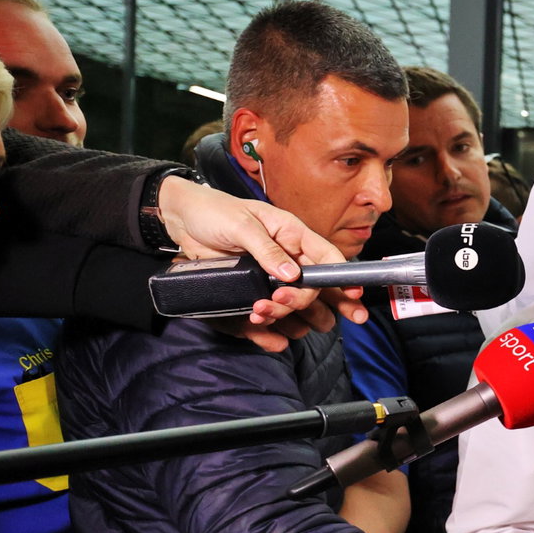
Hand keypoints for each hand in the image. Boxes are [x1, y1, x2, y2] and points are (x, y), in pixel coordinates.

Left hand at [156, 176, 367, 351]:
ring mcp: (273, 275)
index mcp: (293, 234)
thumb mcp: (241, 225)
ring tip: (260, 312)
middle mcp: (289, 257)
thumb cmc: (214, 211)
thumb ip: (267, 249)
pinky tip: (257, 322)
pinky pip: (274, 311)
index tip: (351, 296)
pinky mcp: (256, 289)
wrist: (182, 220)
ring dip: (285, 313)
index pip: (328, 257)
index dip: (343, 277)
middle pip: (316, 287)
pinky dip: (269, 321)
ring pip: (297, 304)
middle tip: (281, 302)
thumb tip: (291, 274)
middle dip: (305, 302)